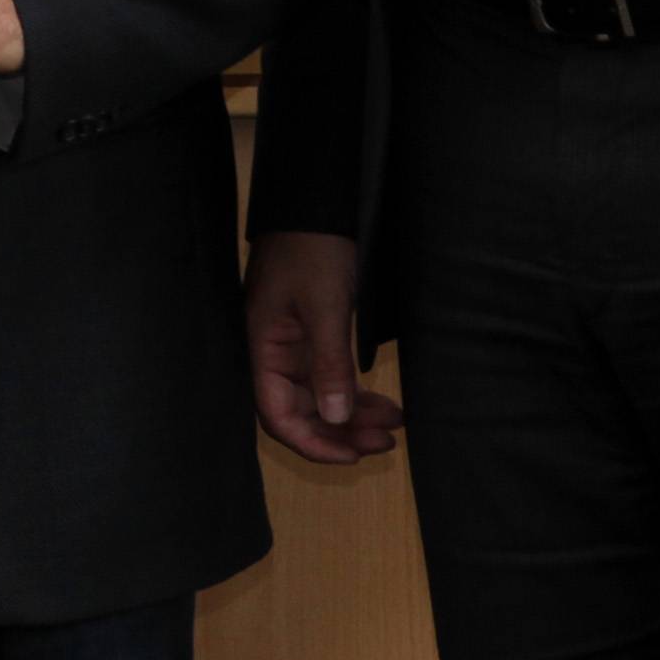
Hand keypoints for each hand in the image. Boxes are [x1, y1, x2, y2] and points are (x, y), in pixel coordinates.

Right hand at [242, 232, 402, 464]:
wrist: (315, 204)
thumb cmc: (312, 248)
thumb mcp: (326, 305)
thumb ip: (329, 363)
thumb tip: (336, 418)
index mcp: (263, 348)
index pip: (277, 415)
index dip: (313, 443)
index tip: (353, 455)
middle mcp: (274, 353)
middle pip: (301, 412)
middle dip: (342, 432)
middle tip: (387, 440)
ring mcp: (293, 345)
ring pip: (320, 398)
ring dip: (353, 415)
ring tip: (395, 424)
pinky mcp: (313, 334)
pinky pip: (330, 377)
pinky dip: (355, 393)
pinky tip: (383, 400)